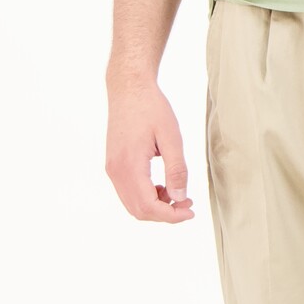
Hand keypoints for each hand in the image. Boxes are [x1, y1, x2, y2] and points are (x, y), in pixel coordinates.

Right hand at [106, 75, 195, 221]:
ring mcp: (112, 168)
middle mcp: (116, 171)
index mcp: (129, 165)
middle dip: (165, 213)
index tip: (190, 211)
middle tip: (188, 203)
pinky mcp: (113, 164)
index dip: (171, 215)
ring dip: (156, 206)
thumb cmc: (151, 108)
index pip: (148, 206)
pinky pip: (128, 192)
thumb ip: (176, 169)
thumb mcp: (171, 137)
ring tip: (178, 193)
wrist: (129, 88)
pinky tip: (163, 185)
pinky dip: (146, 196)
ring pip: (132, 204)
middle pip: (139, 210)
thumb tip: (180, 197)